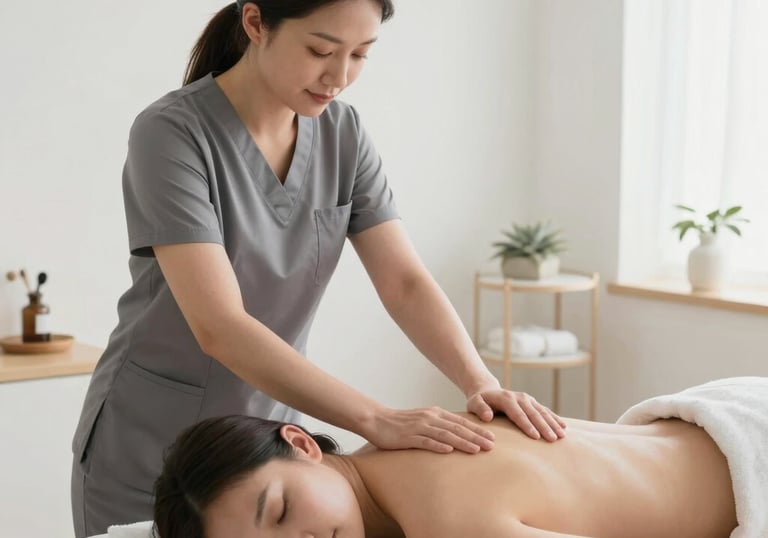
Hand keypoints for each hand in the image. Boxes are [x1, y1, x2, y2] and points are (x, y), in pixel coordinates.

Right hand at [365, 406, 495, 453]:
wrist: (376, 420)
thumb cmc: (400, 424)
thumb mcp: (423, 421)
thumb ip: (438, 426)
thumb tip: (456, 436)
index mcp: (435, 413)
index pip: (461, 422)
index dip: (478, 429)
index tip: (493, 437)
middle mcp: (430, 418)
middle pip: (457, 428)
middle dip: (476, 436)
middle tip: (492, 445)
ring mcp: (419, 427)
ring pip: (445, 435)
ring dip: (463, 442)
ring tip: (477, 450)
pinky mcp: (408, 437)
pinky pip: (425, 442)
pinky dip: (438, 446)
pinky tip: (449, 451)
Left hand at [467, 388, 566, 441]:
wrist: (487, 391)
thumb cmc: (479, 401)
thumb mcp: (473, 403)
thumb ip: (479, 408)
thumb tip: (487, 417)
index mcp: (506, 398)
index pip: (518, 414)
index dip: (527, 425)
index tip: (536, 437)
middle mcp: (520, 397)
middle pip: (533, 413)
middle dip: (544, 427)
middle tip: (553, 439)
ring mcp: (528, 399)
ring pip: (542, 412)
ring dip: (553, 423)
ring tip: (562, 436)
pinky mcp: (532, 402)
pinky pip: (545, 411)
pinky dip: (554, 418)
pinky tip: (563, 427)